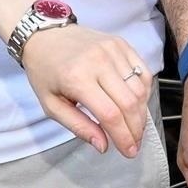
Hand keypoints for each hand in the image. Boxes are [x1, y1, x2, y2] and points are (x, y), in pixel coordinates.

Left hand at [21, 23, 151, 154]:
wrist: (44, 35)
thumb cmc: (45, 72)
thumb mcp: (51, 105)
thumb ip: (78, 126)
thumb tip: (103, 146)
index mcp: (77, 78)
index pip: (110, 114)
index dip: (123, 136)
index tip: (128, 152)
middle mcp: (98, 61)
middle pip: (129, 103)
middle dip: (136, 129)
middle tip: (135, 144)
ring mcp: (112, 50)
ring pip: (139, 88)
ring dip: (141, 113)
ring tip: (135, 127)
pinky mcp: (120, 43)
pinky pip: (142, 71)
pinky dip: (144, 92)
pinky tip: (136, 105)